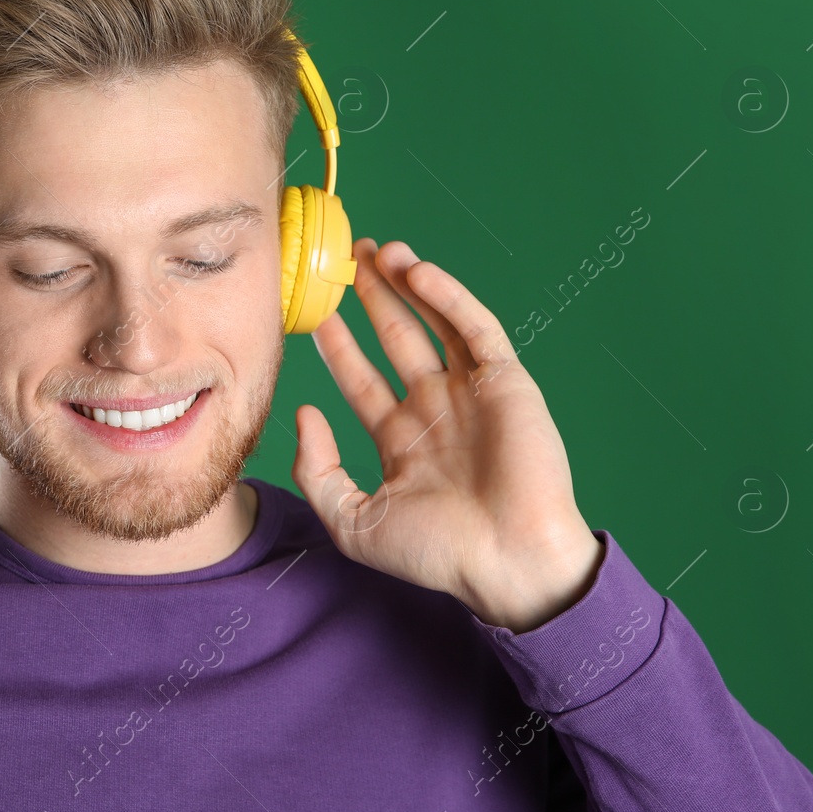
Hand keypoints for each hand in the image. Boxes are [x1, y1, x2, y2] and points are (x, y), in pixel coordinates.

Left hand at [289, 237, 602, 632]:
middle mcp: (436, 411)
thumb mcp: (354, 521)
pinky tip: (416, 271)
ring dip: (407, 286)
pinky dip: (447, 296)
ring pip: (435, 324)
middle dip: (370, 300)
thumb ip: (318, 471)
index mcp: (403, 441)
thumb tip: (304, 413)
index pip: (360, 380)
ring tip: (376, 249)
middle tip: (344, 261)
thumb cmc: (437, 553)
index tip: (313, 313)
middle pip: (397, 340)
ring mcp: (472, 394)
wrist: (508, 561)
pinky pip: (474, 328)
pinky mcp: (506, 382)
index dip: (338, 345)